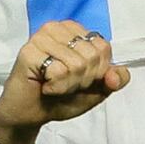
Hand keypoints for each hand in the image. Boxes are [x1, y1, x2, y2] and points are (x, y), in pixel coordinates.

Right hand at [0, 20, 123, 129]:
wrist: (32, 114)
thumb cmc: (61, 98)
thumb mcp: (96, 89)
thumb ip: (113, 80)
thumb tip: (116, 76)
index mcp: (73, 30)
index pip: (103, 47)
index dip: (98, 71)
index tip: (79, 78)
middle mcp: (56, 28)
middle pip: (91, 56)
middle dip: (82, 79)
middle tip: (63, 83)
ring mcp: (40, 38)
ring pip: (77, 64)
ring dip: (68, 85)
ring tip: (53, 85)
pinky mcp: (28, 52)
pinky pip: (59, 72)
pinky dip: (56, 87)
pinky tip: (44, 86)